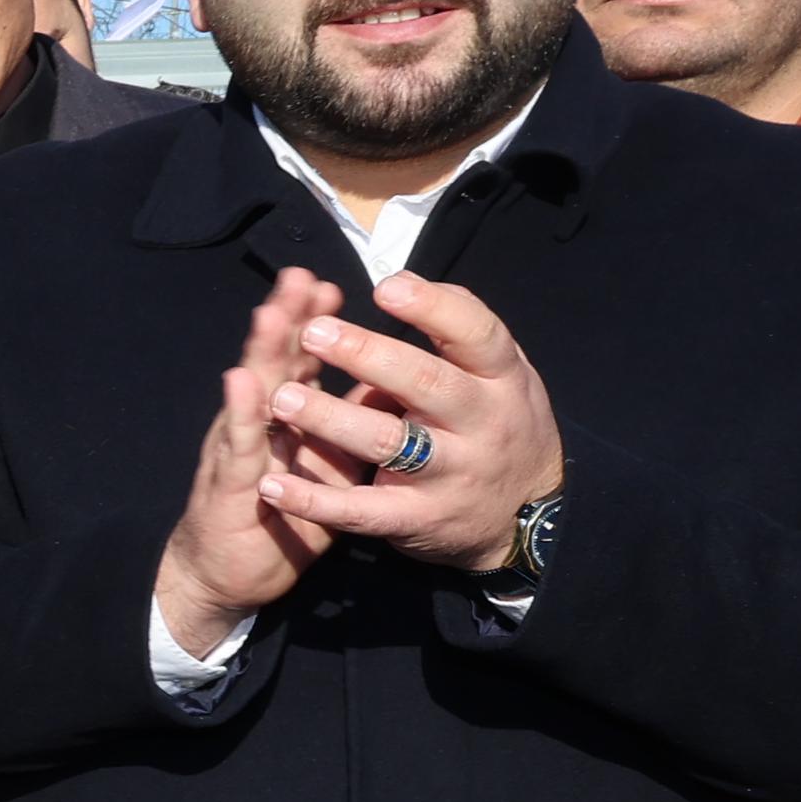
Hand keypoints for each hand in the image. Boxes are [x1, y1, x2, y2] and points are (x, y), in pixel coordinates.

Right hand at [154, 267, 351, 658]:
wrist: (224, 575)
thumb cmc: (278, 518)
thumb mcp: (323, 470)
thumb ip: (345, 429)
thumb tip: (384, 393)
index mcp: (286, 419)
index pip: (303, 360)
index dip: (315, 322)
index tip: (332, 283)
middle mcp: (259, 425)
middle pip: (275, 361)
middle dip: (288, 318)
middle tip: (300, 275)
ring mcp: (238, 450)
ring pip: (251, 393)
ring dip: (260, 352)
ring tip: (272, 312)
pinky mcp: (226, 485)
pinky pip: (237, 446)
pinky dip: (241, 412)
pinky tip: (241, 381)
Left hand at [260, 273, 569, 571]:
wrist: (529, 515)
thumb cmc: (497, 421)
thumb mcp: (498, 372)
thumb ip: (458, 327)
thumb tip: (400, 282)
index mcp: (501, 378)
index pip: (477, 335)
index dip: (434, 309)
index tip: (385, 289)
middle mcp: (481, 424)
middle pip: (425, 384)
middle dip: (367, 356)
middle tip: (312, 332)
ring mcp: (450, 474)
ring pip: (387, 443)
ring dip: (330, 419)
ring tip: (281, 397)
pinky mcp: (418, 519)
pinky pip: (362, 510)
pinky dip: (314, 500)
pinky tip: (271, 484)